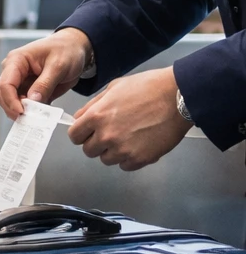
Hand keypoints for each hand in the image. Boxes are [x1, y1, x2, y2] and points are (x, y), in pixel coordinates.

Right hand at [0, 28, 92, 119]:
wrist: (74, 49)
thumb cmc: (66, 50)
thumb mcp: (59, 65)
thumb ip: (45, 83)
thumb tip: (33, 100)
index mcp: (16, 60)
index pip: (5, 84)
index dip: (11, 101)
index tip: (22, 113)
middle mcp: (13, 71)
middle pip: (3, 95)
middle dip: (14, 109)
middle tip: (28, 119)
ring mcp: (18, 82)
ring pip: (10, 103)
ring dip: (22, 112)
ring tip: (37, 117)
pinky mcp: (26, 91)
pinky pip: (23, 105)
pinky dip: (30, 112)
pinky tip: (41, 115)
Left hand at [67, 67, 192, 171]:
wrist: (180, 96)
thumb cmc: (149, 87)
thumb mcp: (115, 88)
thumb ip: (93, 105)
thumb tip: (79, 118)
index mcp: (96, 116)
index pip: (74, 136)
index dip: (82, 133)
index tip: (90, 132)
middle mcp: (106, 135)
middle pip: (89, 150)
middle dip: (97, 143)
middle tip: (114, 132)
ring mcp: (122, 149)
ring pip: (106, 159)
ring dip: (114, 151)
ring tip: (130, 136)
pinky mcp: (139, 159)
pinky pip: (125, 166)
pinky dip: (130, 158)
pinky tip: (140, 144)